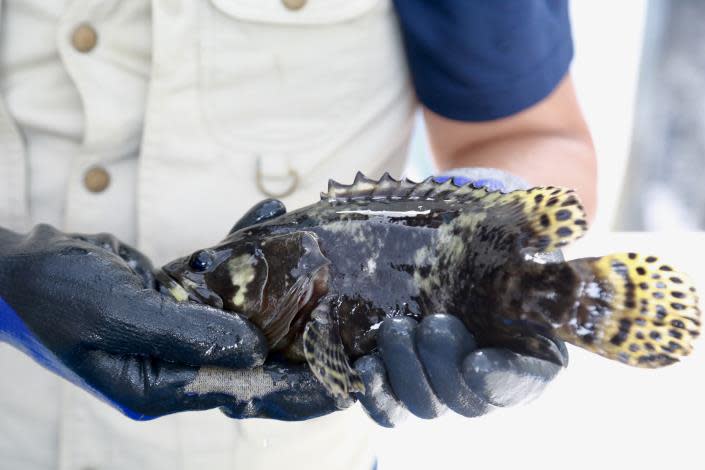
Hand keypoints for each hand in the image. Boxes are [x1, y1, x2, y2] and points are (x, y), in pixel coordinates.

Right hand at [0, 225, 341, 419]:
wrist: (19, 267)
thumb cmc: (54, 296)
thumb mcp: (117, 316)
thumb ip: (186, 336)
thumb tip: (253, 350)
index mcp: (161, 387)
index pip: (244, 397)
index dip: (298, 393)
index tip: (347, 386)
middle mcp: (177, 364)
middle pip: (256, 360)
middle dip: (305, 346)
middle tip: (358, 332)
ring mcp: (177, 331)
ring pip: (243, 315)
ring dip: (280, 288)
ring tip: (327, 267)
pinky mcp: (175, 299)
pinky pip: (220, 279)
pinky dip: (243, 251)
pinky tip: (269, 218)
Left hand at [354, 170, 566, 426]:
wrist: (435, 244)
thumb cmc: (482, 241)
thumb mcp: (512, 235)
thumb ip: (533, 241)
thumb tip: (561, 226)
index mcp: (528, 350)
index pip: (526, 381)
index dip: (504, 379)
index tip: (476, 362)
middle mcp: (485, 379)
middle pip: (469, 401)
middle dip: (444, 364)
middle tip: (433, 324)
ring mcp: (440, 385)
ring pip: (426, 406)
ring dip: (407, 371)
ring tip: (396, 329)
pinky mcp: (400, 385)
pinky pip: (389, 410)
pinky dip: (377, 394)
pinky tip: (366, 365)